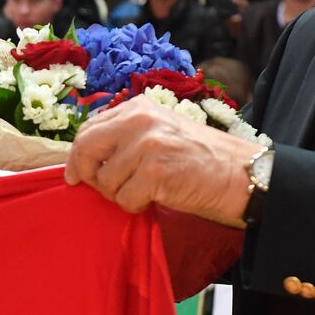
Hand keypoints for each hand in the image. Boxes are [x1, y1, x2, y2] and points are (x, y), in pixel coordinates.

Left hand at [65, 97, 262, 225]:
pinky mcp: (155, 171)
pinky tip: (156, 198)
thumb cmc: (199, 159)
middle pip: (85, 149)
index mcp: (138, 107)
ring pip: (105, 181)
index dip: (77, 157)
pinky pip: (124, 198)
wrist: (239, 173)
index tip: (76, 175)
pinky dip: (136, 206)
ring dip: (120, 195)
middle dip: (88, 175)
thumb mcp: (159, 133)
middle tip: (105, 189)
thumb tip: (83, 159)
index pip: (88, 129)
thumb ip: (125, 137)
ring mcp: (147, 144)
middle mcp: (140, 119)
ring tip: (146, 190)